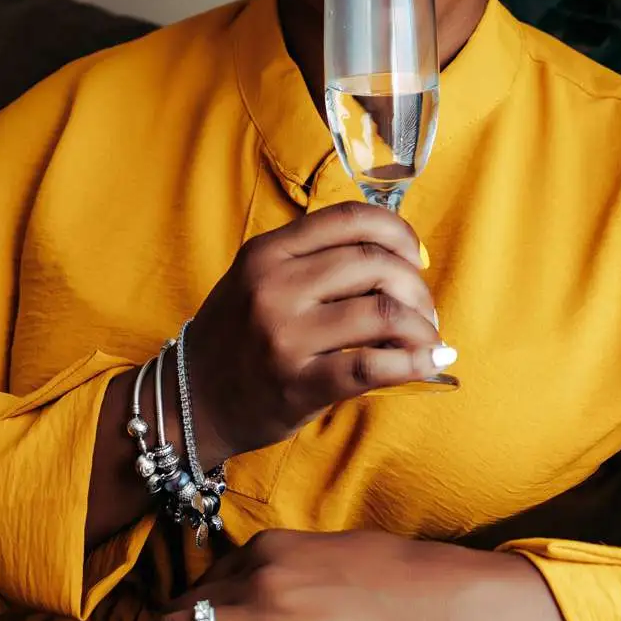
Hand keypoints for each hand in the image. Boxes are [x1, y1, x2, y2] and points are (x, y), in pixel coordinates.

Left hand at [112, 529, 487, 620]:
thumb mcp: (342, 555)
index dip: (192, 598)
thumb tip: (284, 580)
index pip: (215, 573)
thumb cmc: (406, 582)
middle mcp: (264, 575)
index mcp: (279, 546)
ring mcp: (271, 618)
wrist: (448, 607)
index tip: (173, 612)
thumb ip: (302, 564)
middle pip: (194, 601)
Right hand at [189, 203, 448, 462]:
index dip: (399, 233)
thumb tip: (403, 258)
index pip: (352, 219)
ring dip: (421, 326)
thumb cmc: (237, 338)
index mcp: (269, 252)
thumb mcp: (259, 279)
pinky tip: (430, 363)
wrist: (190, 402)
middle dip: (417, 286)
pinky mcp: (297, 384)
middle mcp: (274, 285)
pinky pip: (371, 366)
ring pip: (383, 311)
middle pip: (376, 263)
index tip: (415, 257)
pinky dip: (414, 362)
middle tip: (425, 310)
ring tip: (428, 340)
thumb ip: (315, 261)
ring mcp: (284, 335)